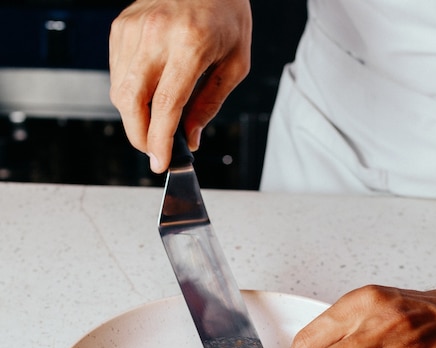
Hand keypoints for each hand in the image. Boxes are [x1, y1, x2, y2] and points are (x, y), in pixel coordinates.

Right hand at [109, 0, 251, 172]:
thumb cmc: (226, 15)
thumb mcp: (235, 64)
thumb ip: (210, 104)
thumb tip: (191, 139)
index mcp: (190, 43)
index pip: (166, 104)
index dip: (160, 140)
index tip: (159, 163)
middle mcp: (156, 34)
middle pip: (132, 102)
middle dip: (140, 137)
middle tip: (154, 151)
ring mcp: (133, 28)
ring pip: (120, 92)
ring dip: (134, 118)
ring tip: (156, 123)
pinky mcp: (120, 27)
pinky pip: (117, 74)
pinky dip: (129, 95)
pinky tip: (148, 96)